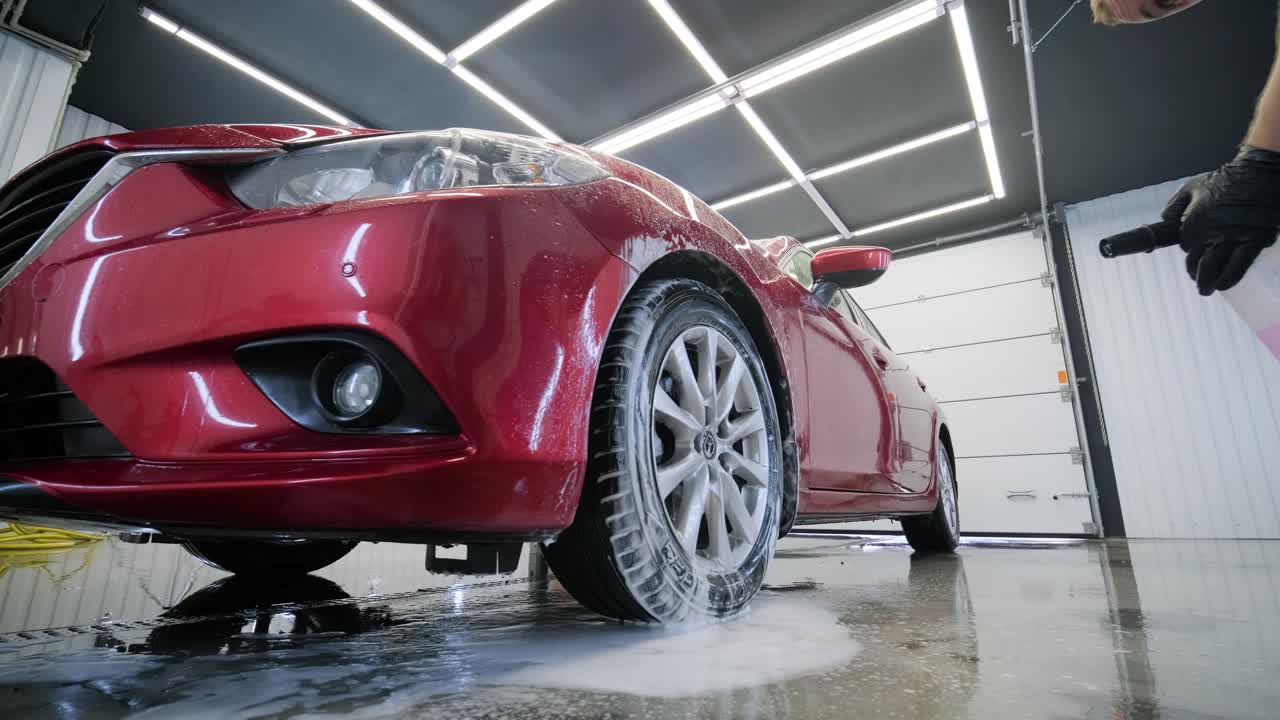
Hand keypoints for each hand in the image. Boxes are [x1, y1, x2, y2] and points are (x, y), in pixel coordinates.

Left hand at [1161, 146, 1279, 295]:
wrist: (1259, 173)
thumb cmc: (1225, 179)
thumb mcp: (1191, 187)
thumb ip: (1174, 204)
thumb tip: (1164, 218)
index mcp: (1193, 222)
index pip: (1186, 248)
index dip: (1191, 254)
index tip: (1195, 256)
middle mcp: (1210, 233)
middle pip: (1198, 263)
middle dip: (1196, 275)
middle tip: (1199, 283)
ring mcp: (1232, 238)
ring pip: (1214, 268)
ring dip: (1208, 282)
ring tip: (1208, 289)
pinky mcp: (1254, 240)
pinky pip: (1239, 266)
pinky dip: (1228, 278)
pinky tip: (1223, 285)